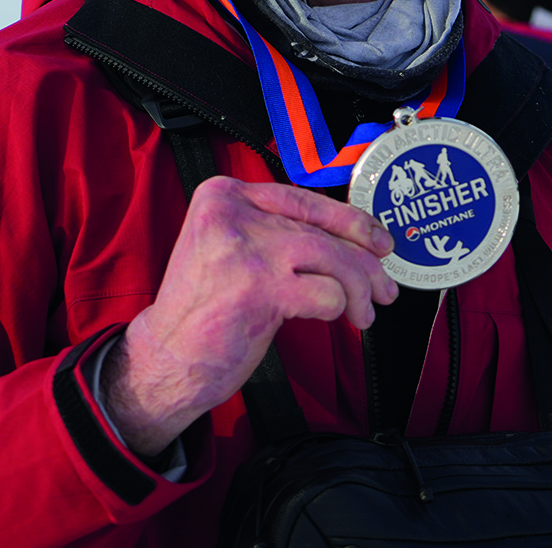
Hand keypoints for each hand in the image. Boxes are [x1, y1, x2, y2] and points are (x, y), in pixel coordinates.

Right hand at [102, 175, 397, 455]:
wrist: (167, 357)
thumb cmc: (205, 309)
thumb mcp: (230, 248)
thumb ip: (277, 232)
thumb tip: (353, 235)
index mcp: (223, 195)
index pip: (304, 200)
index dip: (350, 220)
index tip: (378, 240)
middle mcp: (233, 214)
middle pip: (323, 231)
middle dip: (365, 262)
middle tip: (385, 287)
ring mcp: (247, 249)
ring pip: (334, 257)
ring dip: (359, 290)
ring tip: (364, 313)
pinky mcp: (261, 287)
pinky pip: (327, 292)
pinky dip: (337, 308)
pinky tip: (334, 319)